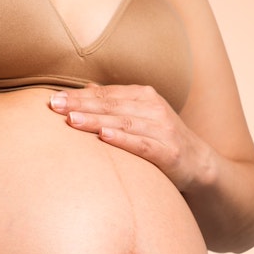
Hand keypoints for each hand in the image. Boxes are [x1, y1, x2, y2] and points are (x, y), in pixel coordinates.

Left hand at [49, 84, 213, 191]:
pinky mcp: (169, 153)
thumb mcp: (142, 115)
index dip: (80, 95)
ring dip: (97, 121)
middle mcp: (155, 108)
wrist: (199, 163)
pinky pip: (142, 145)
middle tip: (54, 106)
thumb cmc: (162, 138)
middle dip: (82, 105)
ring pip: (124, 123)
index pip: (107, 94)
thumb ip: (116, 103)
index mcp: (145, 96)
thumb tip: (85, 89)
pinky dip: (123, 140)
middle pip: (112, 106)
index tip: (54, 98)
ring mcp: (163, 130)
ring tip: (71, 120)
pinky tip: (104, 137)